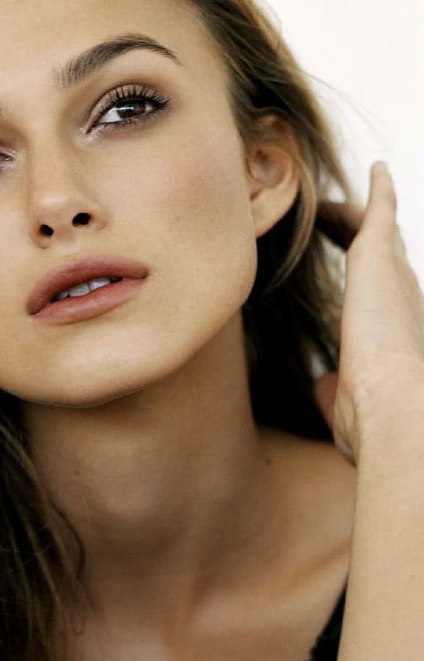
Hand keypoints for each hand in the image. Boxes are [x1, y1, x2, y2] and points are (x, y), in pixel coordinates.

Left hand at [315, 163, 423, 462]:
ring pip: (374, 233)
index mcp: (394, 336)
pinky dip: (378, 192)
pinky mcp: (380, 257)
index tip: (349, 280)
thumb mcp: (345, 410)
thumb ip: (334, 396)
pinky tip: (375, 171)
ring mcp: (395, 277)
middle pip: (380, 260)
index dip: (364, 288)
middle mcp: (404, 301)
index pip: (379, 303)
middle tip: (333, 224)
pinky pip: (380, 213)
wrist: (398, 412)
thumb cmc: (375, 424)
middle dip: (360, 241)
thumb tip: (320, 386)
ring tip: (323, 204)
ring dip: (352, 217)